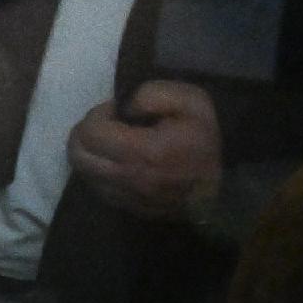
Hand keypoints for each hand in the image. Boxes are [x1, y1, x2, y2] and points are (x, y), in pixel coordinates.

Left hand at [66, 79, 222, 219]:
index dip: (96, 115)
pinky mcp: (127, 208)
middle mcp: (128, 179)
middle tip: (104, 125)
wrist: (225, 186)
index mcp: (143, 152)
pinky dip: (97, 171)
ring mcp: (126, 197)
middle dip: (83, 134)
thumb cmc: (206, 140)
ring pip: (82, 173)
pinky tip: (115, 161)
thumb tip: (122, 106)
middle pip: (77, 155)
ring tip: (109, 142)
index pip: (90, 133)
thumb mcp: (192, 102)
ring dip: (87, 153)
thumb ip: (153, 94)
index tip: (116, 111)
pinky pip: (96, 188)